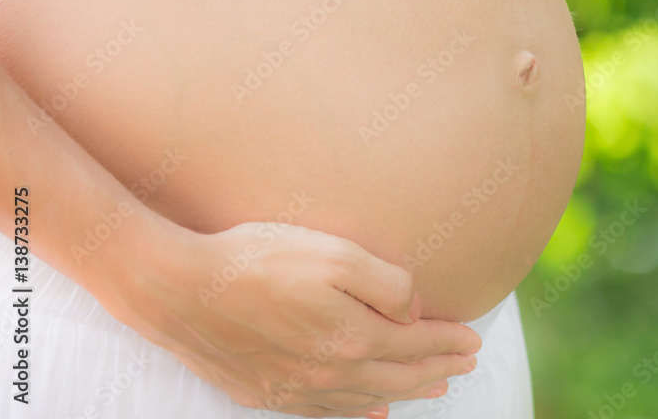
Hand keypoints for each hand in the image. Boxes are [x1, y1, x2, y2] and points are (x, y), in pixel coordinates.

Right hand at [108, 220, 481, 418]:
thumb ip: (385, 284)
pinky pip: (327, 413)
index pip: (416, 345)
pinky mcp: (268, 393)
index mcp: (352, 338)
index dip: (449, 342)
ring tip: (434, 387)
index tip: (474, 340)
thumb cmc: (260, 260)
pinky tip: (371, 412)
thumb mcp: (334, 254)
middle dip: (438, 370)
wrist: (182, 290)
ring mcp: (297, 390)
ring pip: (367, 399)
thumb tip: (414, 312)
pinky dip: (357, 413)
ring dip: (405, 392)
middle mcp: (329, 374)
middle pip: (398, 377)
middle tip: (468, 365)